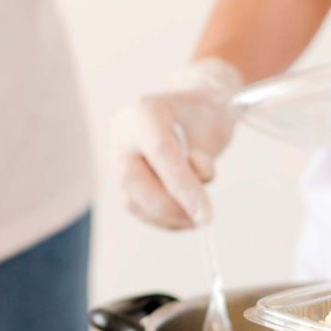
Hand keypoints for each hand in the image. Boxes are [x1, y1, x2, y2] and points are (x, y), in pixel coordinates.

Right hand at [111, 59, 243, 227]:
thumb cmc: (204, 117)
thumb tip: (196, 185)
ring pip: (132, 198)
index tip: (204, 213)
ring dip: (166, 217)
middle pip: (136, 179)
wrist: (191, 112)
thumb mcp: (213, 128)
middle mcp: (124, 134)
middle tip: (201, 219)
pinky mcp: (121, 179)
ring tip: (194, 219)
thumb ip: (203, 157)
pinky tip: (183, 218)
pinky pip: (135, 207)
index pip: (161, 152)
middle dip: (170, 207)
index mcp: (145, 111)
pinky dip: (161, 219)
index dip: (182, 186)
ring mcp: (118, 157)